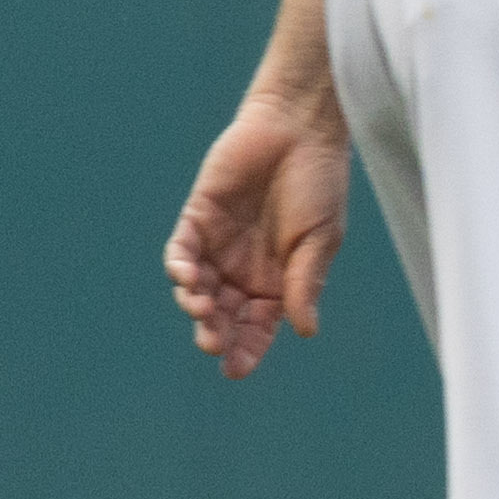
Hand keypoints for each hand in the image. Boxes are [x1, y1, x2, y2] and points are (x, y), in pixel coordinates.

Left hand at [165, 93, 350, 377]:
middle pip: (224, 314)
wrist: (299, 128)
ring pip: (198, 288)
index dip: (247, 350)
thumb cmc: (319, 183)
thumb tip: (306, 332)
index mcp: (279, 281)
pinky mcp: (198, 217)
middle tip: (212, 342)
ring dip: (195, 303)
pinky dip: (179, 266)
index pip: (259, 327)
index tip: (234, 370)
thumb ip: (305, 283)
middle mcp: (245, 269)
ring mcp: (220, 244)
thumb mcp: (320, 239)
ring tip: (198, 307)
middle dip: (215, 332)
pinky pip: (181, 250)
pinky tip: (184, 277)